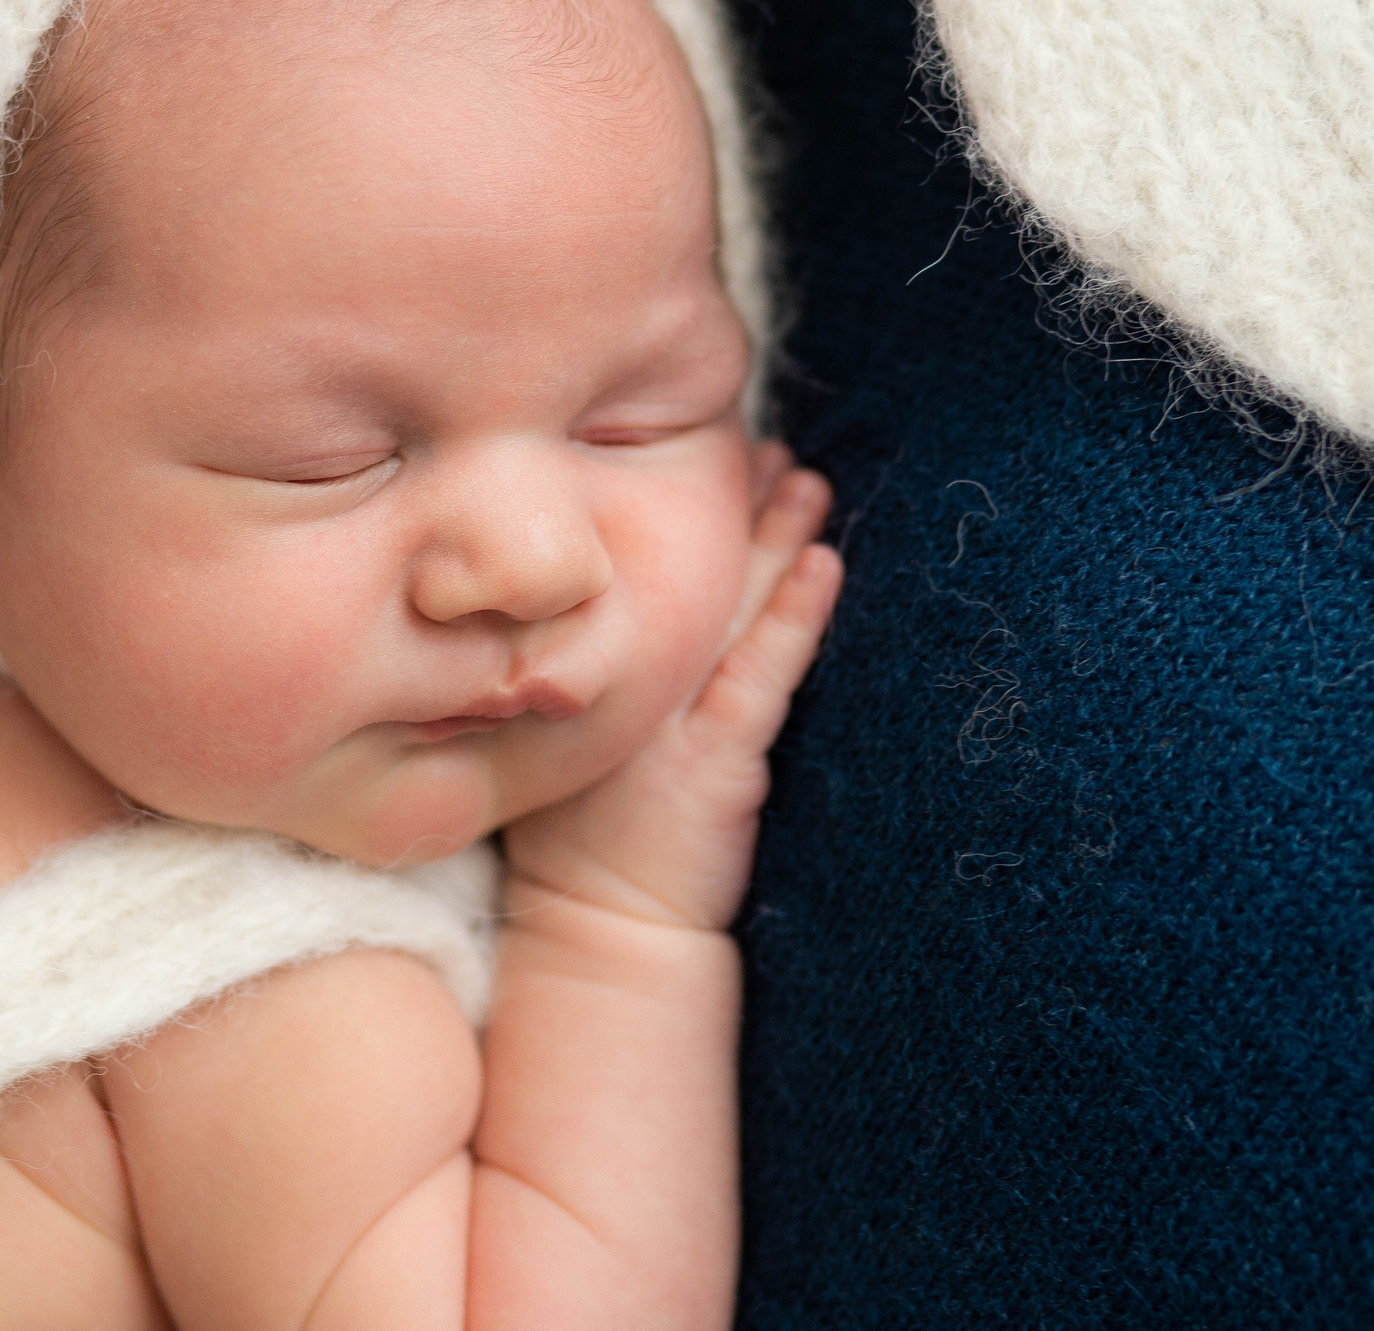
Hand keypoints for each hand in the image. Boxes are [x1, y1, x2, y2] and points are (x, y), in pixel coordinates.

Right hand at [504, 444, 840, 931]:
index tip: (692, 452)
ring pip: (728, 610)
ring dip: (771, 539)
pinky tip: (824, 564)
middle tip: (753, 440)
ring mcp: (667, 721)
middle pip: (681, 574)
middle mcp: (619, 683)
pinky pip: (762, 677)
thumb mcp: (549, 736)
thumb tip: (588, 598)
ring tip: (805, 478)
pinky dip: (795, 618)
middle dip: (722, 504)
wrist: (599, 932)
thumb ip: (558, 670)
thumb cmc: (577, 841)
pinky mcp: (715, 764)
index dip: (658, 508)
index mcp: (576, 670)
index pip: (622, 569)